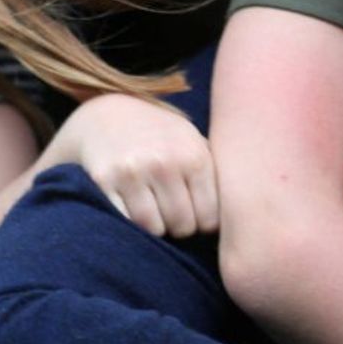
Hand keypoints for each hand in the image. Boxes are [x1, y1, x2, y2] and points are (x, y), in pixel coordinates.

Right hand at [50, 94, 218, 238]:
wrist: (108, 114)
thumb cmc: (160, 135)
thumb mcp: (193, 141)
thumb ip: (214, 172)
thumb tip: (238, 210)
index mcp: (194, 155)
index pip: (210, 216)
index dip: (205, 225)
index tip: (199, 219)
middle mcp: (165, 163)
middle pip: (182, 225)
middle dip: (181, 228)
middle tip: (176, 218)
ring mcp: (133, 172)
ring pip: (153, 228)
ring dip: (156, 229)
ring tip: (157, 215)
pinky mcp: (104, 181)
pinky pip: (124, 222)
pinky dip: (130, 225)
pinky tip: (134, 213)